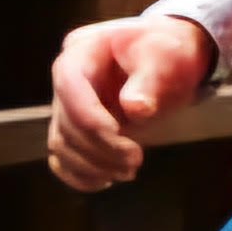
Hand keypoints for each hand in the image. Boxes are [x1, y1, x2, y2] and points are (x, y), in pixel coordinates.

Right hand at [48, 14, 215, 189]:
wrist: (170, 58)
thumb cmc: (167, 50)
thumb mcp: (165, 55)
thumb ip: (149, 80)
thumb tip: (135, 110)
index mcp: (81, 51)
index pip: (70, 85)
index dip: (91, 118)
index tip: (124, 140)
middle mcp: (66, 78)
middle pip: (65, 122)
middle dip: (100, 148)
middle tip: (136, 161)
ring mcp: (67, 105)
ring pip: (61, 144)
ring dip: (91, 166)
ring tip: (128, 171)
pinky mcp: (75, 128)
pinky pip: (63, 158)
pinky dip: (80, 175)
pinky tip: (107, 179)